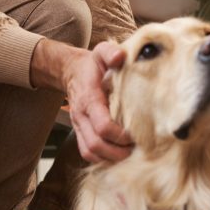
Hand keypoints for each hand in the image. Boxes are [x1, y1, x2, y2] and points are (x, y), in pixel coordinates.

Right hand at [30, 38, 132, 162]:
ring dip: (111, 157)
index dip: (121, 135)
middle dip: (119, 151)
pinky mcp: (79, 132)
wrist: (71, 71)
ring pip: (90, 152)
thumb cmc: (92, 64)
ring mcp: (78, 126)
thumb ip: (111, 52)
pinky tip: (118, 154)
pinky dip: (102, 158)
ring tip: (130, 153)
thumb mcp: (101, 51)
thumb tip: (121, 57)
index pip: (103, 126)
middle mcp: (81, 116)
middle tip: (138, 149)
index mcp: (89, 98)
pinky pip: (87, 152)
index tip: (137, 134)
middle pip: (97, 145)